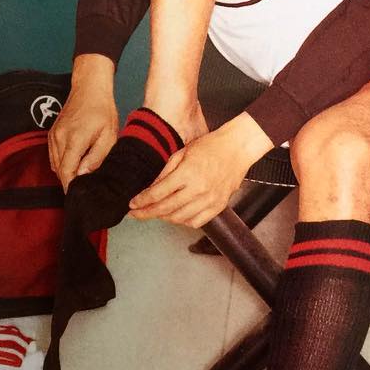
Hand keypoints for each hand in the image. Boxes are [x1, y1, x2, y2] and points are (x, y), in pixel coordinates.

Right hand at [48, 56, 117, 191]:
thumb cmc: (102, 110)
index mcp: (74, 140)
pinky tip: (75, 164)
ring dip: (66, 173)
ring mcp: (53, 135)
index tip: (78, 198)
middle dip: (70, 182)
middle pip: (60, 170)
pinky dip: (62, 163)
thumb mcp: (108, 135)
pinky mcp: (52, 133)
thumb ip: (96, 157)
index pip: (67, 172)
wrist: (89, 88)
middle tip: (84, 191)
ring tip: (81, 179)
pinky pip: (54, 155)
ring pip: (55, 164)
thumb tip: (84, 174)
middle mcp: (59, 138)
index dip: (71, 187)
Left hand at [129, 113, 272, 228]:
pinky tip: (177, 214)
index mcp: (187, 174)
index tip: (132, 205)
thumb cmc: (210, 147)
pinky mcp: (219, 206)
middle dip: (147, 213)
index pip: (157, 193)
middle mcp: (198, 190)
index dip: (142, 201)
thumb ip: (165, 173)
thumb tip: (151, 189)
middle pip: (166, 209)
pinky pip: (196, 222)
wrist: (237, 148)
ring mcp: (210, 200)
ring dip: (164, 217)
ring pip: (180, 218)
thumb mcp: (182, 153)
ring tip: (157, 212)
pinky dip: (184, 221)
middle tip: (137, 214)